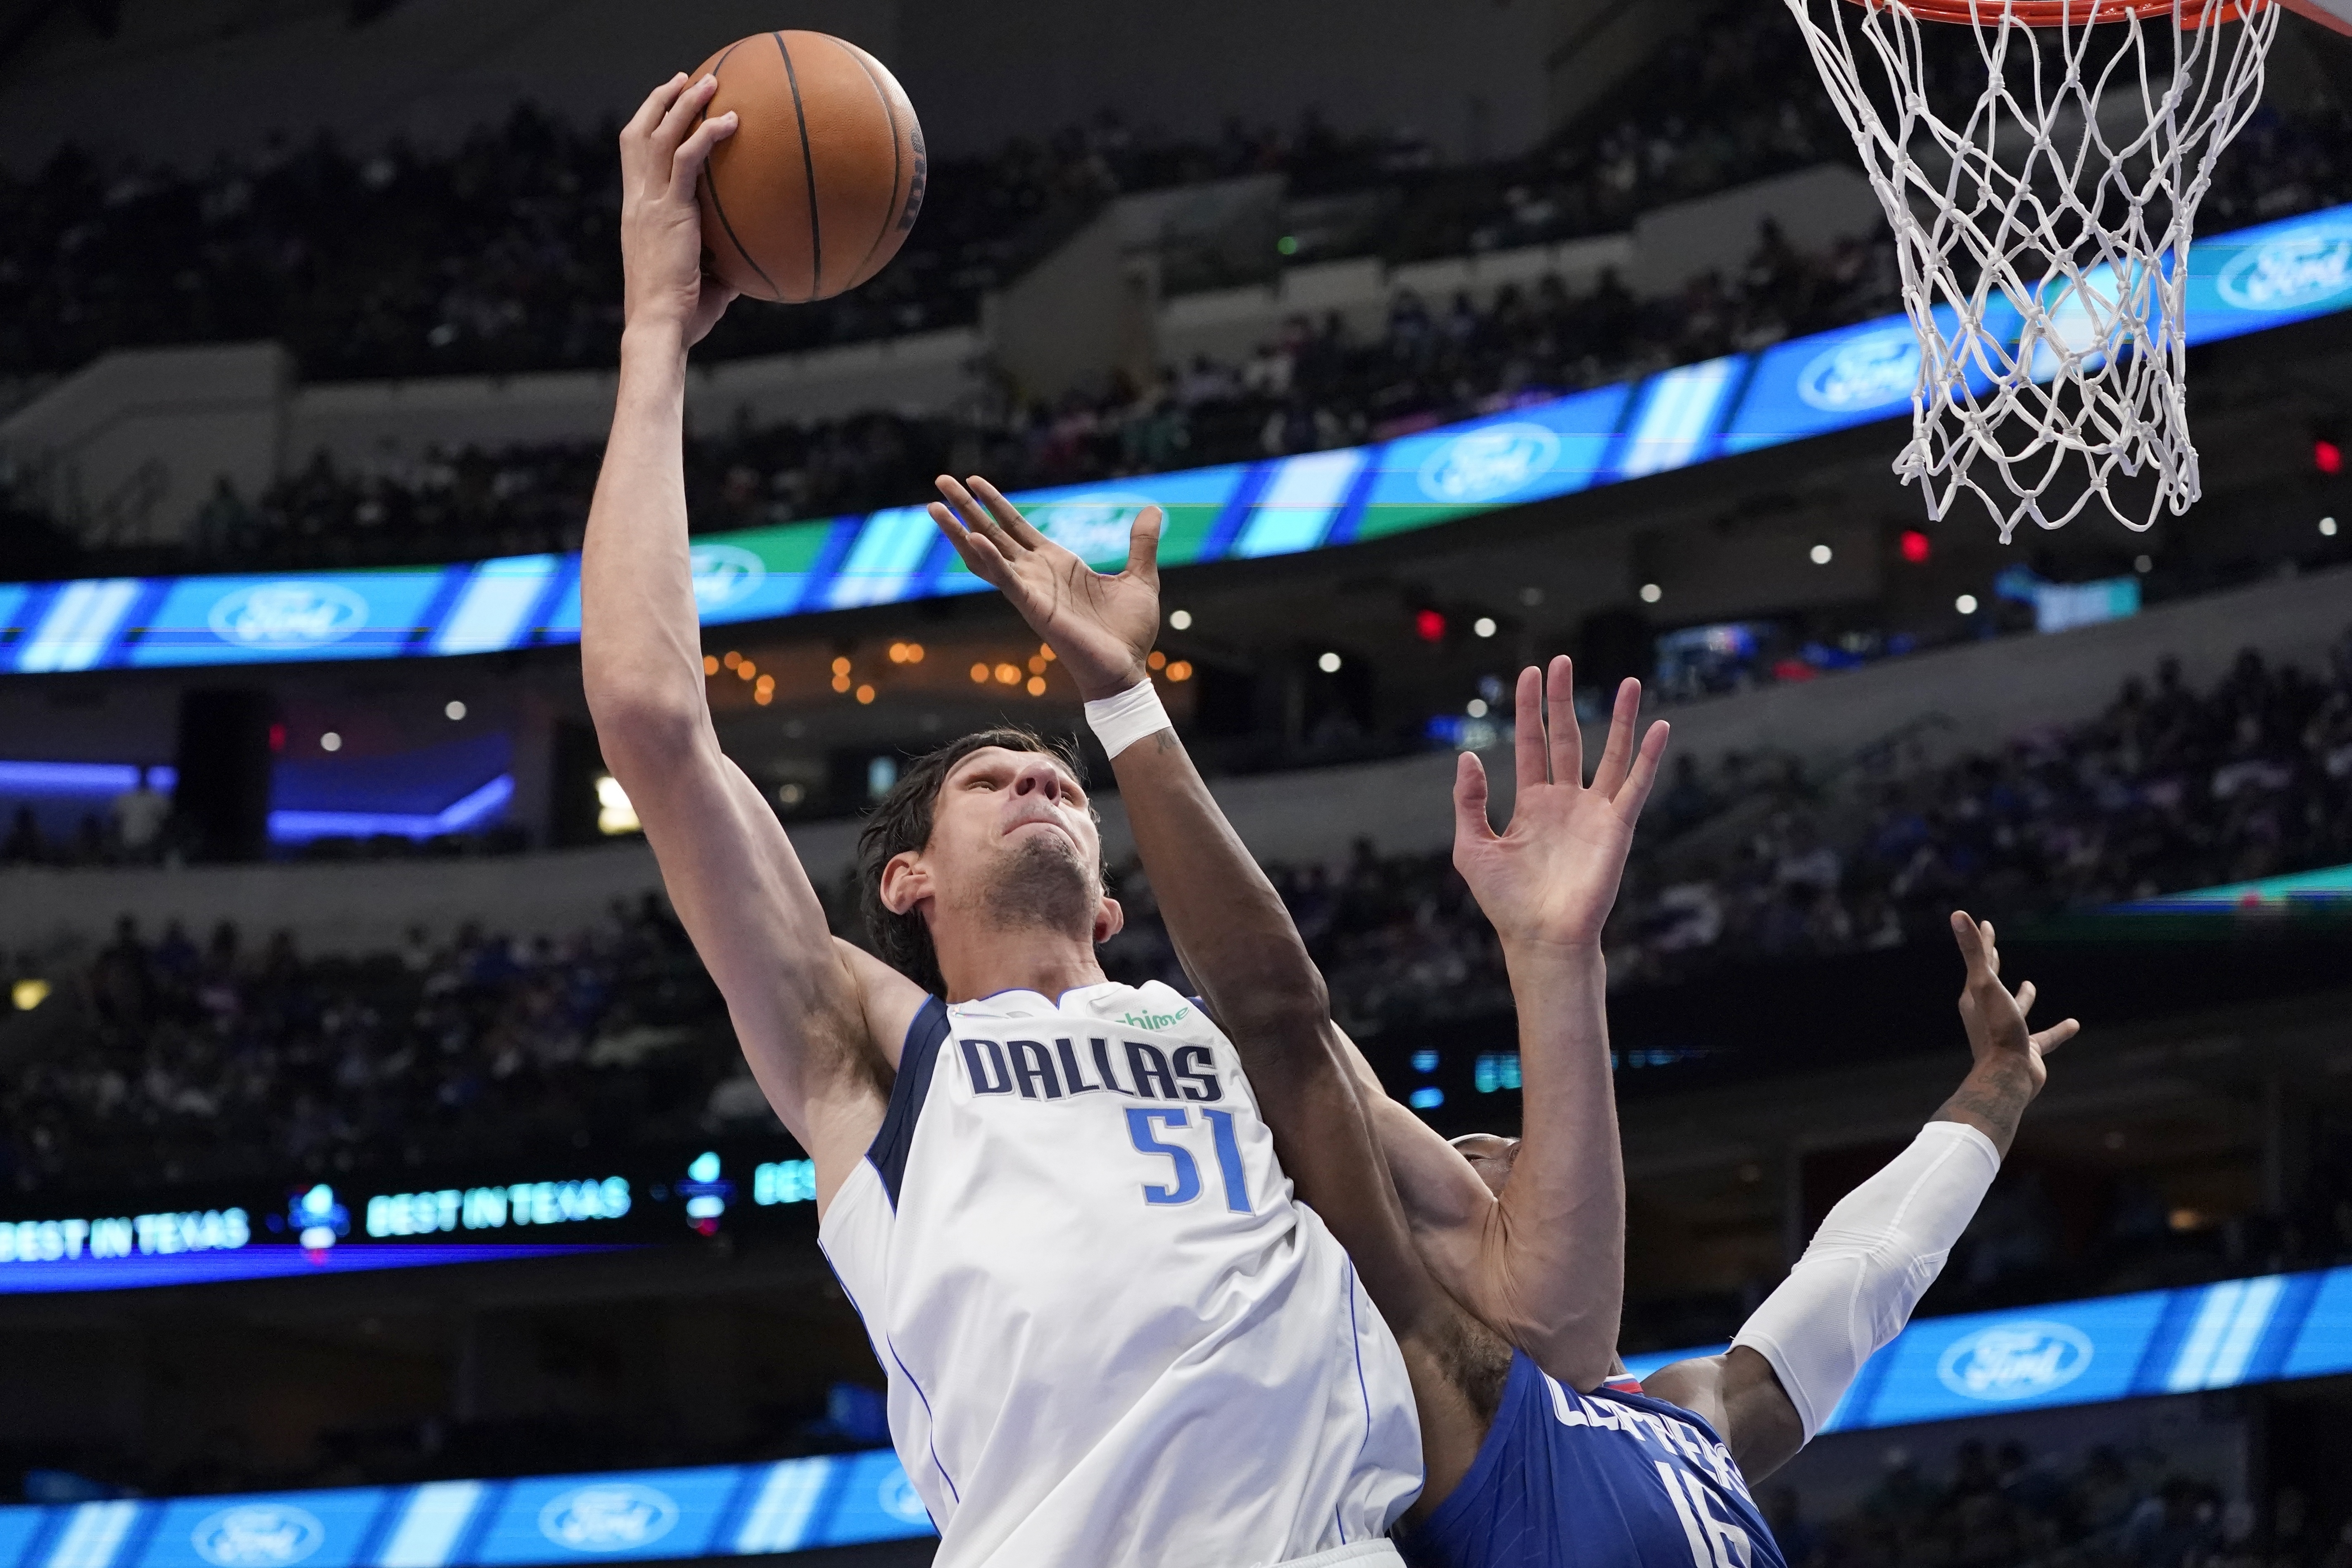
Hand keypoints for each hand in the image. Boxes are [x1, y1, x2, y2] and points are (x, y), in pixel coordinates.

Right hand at [619, 73, 739, 346]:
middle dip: (661, 100)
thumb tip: (751, 266)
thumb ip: (720, 266)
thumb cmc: (680, 318)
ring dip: (684, 104)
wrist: (659, 327)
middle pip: (639, 134)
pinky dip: (707, 135)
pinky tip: (732, 122)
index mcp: (637, 214)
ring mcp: (651, 204)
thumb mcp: (703, 284)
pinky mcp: (670, 212)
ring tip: (711, 82)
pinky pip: (686, 160)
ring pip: (660, 136)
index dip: (646, 124)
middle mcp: (638, 202)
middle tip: (686, 78)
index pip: (633, 156)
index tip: (665, 105)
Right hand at [927, 475, 1162, 700]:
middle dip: (966, 507)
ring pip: (987, 554)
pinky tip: (973, 539)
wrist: (1128, 671)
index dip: (995, 503)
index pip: (1017, 526)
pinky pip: (1006, 580)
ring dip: (960, 531)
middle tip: (940, 481)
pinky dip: (989, 560)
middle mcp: (1037, 574)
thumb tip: (1154, 510)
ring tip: (934, 507)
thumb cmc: (1130, 632)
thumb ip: (1142, 543)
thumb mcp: (1141, 577)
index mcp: (1057, 563)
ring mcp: (1031, 590)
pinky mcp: (1034, 608)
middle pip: (992, 533)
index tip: (973, 481)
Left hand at [1452, 658, 1668, 950]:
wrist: (1540, 938)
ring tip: (1627, 680)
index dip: (1529, 709)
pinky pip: (1636, 785)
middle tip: (1561, 661)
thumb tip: (1468, 757)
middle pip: (1567, 737)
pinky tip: (1659, 727)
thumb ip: (1469, 802)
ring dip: (1618, 718)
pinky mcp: (1616, 827)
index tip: (1530, 673)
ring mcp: (1593, 812)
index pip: (1531, 743)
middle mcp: (1564, 801)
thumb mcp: (1472, 848)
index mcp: (1530, 803)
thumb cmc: (1505, 901)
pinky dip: (1649, 756)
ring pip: (1609, 753)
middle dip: (1563, 700)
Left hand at [1949, 911, 2075, 1097]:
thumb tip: (1957, 914)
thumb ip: (1973, 950)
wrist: (2008, 1076)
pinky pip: (2046, 1038)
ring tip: (2030, 984)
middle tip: (1994, 950)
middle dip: (1992, 965)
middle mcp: (1988, 1014)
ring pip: (2015, 1009)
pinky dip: (2058, 1031)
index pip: (1979, 962)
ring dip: (2022, 997)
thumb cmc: (1996, 1028)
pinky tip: (2073, 1024)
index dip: (1983, 941)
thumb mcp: (1984, 984)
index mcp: (1975, 997)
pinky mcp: (2027, 1051)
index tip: (1984, 923)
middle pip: (1990, 983)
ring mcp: (2007, 1032)